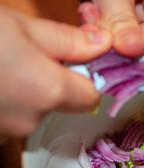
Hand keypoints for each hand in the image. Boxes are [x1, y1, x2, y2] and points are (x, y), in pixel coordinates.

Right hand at [0, 7, 111, 138]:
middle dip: (53, 83)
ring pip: (35, 111)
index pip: (91, 97)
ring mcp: (6, 132)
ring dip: (29, 93)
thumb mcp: (21, 27)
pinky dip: (10, 103)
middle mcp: (30, 121)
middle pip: (62, 104)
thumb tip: (103, 45)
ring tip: (6, 67)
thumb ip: (68, 41)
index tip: (76, 63)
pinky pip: (12, 118)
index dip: (87, 79)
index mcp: (49, 92)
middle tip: (30, 57)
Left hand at [78, 0, 143, 56]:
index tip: (125, 67)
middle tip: (99, 47)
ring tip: (91, 19)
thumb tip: (129, 51)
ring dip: (105, 37)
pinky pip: (113, 26)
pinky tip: (89, 12)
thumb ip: (122, 16)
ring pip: (126, 39)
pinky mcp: (122, 7)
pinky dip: (99, 25)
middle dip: (120, 49)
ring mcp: (141, 8)